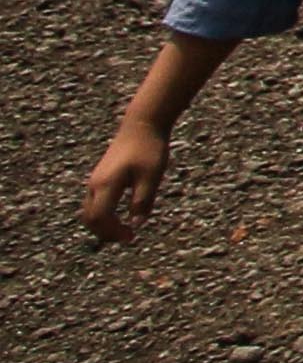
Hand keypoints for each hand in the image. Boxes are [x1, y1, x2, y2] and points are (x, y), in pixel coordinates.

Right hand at [79, 120, 165, 245]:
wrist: (141, 125)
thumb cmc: (149, 149)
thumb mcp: (152, 177)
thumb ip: (143, 202)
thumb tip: (136, 224)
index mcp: (106, 185)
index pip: (100, 219)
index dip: (113, 232)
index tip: (132, 236)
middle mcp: (95, 184)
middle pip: (90, 218)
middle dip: (105, 232)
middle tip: (127, 237)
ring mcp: (95, 180)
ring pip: (90, 211)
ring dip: (103, 224)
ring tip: (124, 229)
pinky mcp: (99, 177)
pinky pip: (94, 202)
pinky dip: (103, 214)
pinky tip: (120, 215)